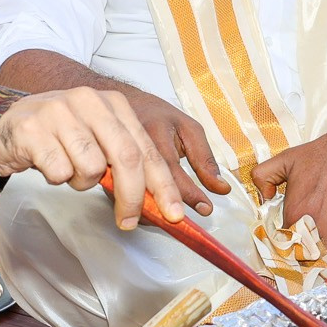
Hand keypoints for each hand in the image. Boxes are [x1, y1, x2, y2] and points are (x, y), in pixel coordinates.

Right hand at [0, 87, 186, 230]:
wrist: (7, 126)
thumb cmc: (58, 137)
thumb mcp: (97, 139)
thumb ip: (125, 162)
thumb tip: (157, 201)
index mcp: (112, 103)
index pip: (145, 148)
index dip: (162, 184)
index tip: (173, 213)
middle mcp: (88, 101)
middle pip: (126, 157)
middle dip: (132, 196)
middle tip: (128, 220)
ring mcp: (59, 111)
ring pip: (91, 168)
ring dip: (81, 182)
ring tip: (67, 169)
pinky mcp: (33, 128)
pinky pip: (60, 172)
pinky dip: (56, 178)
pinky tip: (46, 164)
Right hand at [120, 87, 233, 214]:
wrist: (122, 106)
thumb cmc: (158, 118)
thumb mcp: (189, 129)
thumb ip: (204, 159)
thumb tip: (221, 188)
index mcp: (152, 133)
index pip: (171, 169)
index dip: (189, 193)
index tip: (206, 208)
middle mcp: (129, 147)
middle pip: (147, 186)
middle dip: (167, 209)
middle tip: (185, 221)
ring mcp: (113, 161)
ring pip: (131, 196)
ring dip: (152, 214)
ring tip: (171, 219)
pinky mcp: (106, 173)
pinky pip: (121, 198)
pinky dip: (140, 209)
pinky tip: (154, 212)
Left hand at [249, 116, 326, 271]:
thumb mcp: (287, 158)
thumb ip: (264, 175)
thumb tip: (263, 196)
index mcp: (295, 211)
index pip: (282, 244)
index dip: (284, 251)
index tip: (286, 254)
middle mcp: (314, 224)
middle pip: (300, 258)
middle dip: (298, 265)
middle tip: (299, 266)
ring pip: (320, 263)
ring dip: (315, 270)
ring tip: (313, 272)